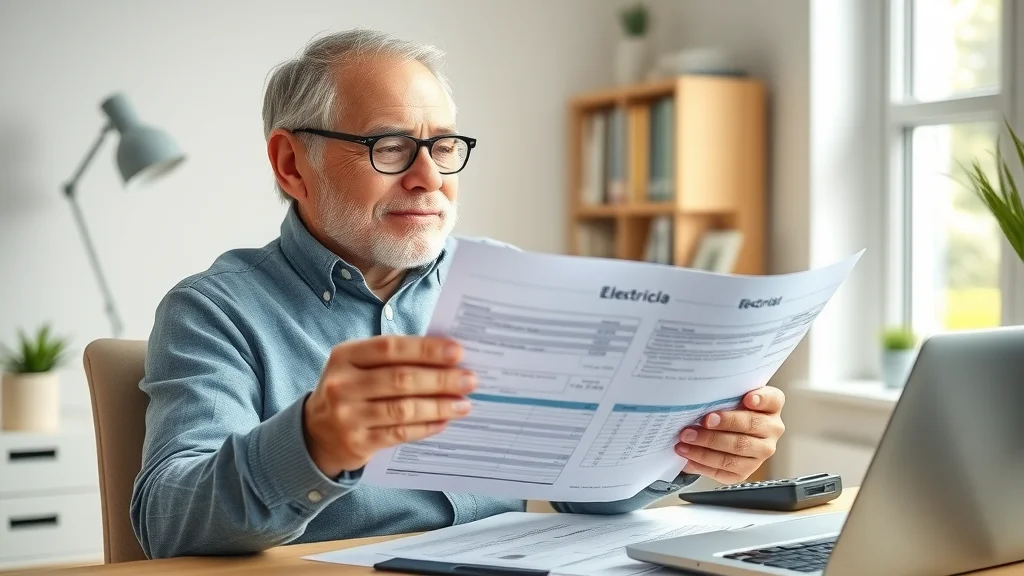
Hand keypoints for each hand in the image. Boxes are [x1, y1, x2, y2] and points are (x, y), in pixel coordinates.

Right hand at [302, 335, 476, 477]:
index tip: (458, 352)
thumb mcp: (359, 367)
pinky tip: (444, 421)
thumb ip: (395, 359)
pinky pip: (399, 433)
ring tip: (464, 404)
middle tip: (470, 380)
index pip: (390, 348)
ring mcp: (347, 416)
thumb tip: (446, 359)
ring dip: (439, 406)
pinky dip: (426, 427)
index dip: (426, 349)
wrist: (315, 433)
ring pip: (403, 409)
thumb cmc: (350, 390)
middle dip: (441, 379)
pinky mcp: (357, 443)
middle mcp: (342, 384)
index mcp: (345, 356)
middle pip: (400, 379)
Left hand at [675, 386, 785, 483]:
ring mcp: (761, 452)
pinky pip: (726, 470)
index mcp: (771, 406)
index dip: (760, 399)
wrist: (721, 432)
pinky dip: (704, 464)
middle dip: (724, 423)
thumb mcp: (727, 396)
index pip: (772, 399)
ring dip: (708, 446)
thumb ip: (723, 394)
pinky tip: (689, 457)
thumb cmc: (725, 409)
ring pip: (737, 450)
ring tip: (686, 440)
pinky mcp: (746, 471)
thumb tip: (698, 396)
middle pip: (751, 426)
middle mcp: (772, 429)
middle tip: (702, 421)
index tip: (747, 398)